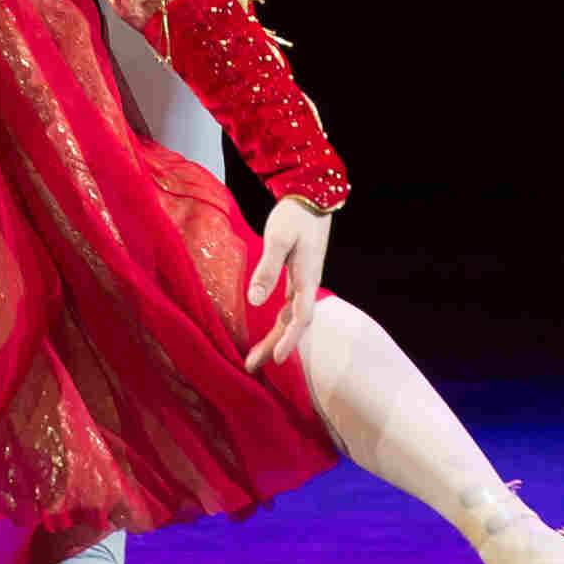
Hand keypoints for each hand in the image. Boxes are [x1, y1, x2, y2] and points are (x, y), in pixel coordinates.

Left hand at [244, 197, 332, 373]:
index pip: (300, 317)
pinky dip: (280, 323)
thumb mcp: (278, 239)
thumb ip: (267, 270)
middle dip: (274, 346)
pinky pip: (289, 307)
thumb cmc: (294, 216)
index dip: (289, 340)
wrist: (312, 197)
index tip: (275, 360)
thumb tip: (255, 302)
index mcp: (307, 278)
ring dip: (275, 337)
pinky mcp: (298, 276)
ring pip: (290, 317)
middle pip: (293, 324)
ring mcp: (304, 282)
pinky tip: (270, 331)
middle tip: (251, 367)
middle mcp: (308, 285)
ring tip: (255, 358)